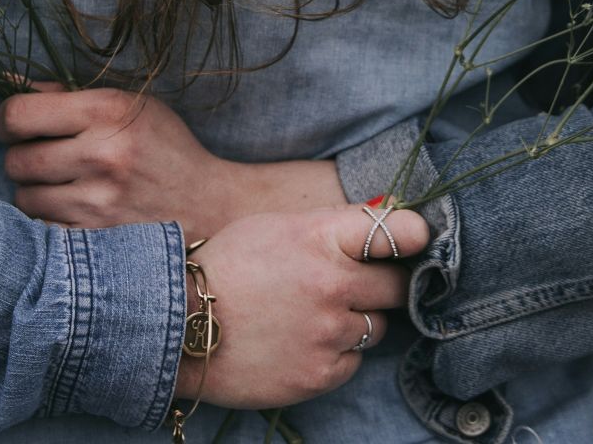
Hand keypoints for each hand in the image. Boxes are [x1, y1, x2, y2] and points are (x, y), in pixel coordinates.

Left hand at [0, 85, 344, 240]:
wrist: (210, 206)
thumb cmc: (165, 149)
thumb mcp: (129, 106)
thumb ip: (68, 95)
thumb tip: (9, 82)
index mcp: (106, 111)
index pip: (17, 114)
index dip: (7, 121)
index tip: (18, 127)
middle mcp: (101, 154)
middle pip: (15, 160)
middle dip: (22, 158)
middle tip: (44, 158)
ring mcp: (98, 202)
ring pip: (24, 197)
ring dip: (35, 192)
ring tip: (63, 186)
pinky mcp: (97, 239)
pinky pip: (42, 229)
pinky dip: (49, 221)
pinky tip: (72, 211)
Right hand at [172, 205, 430, 408]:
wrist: (177, 326)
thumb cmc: (225, 268)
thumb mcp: (274, 227)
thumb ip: (329, 227)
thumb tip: (382, 217)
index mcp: (320, 237)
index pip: (398, 231)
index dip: (414, 236)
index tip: (416, 241)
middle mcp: (332, 284)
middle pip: (397, 286)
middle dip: (382, 284)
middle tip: (356, 286)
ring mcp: (328, 332)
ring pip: (376, 327)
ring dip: (354, 321)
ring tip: (313, 317)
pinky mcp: (320, 374)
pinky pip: (353, 362)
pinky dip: (335, 354)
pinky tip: (300, 343)